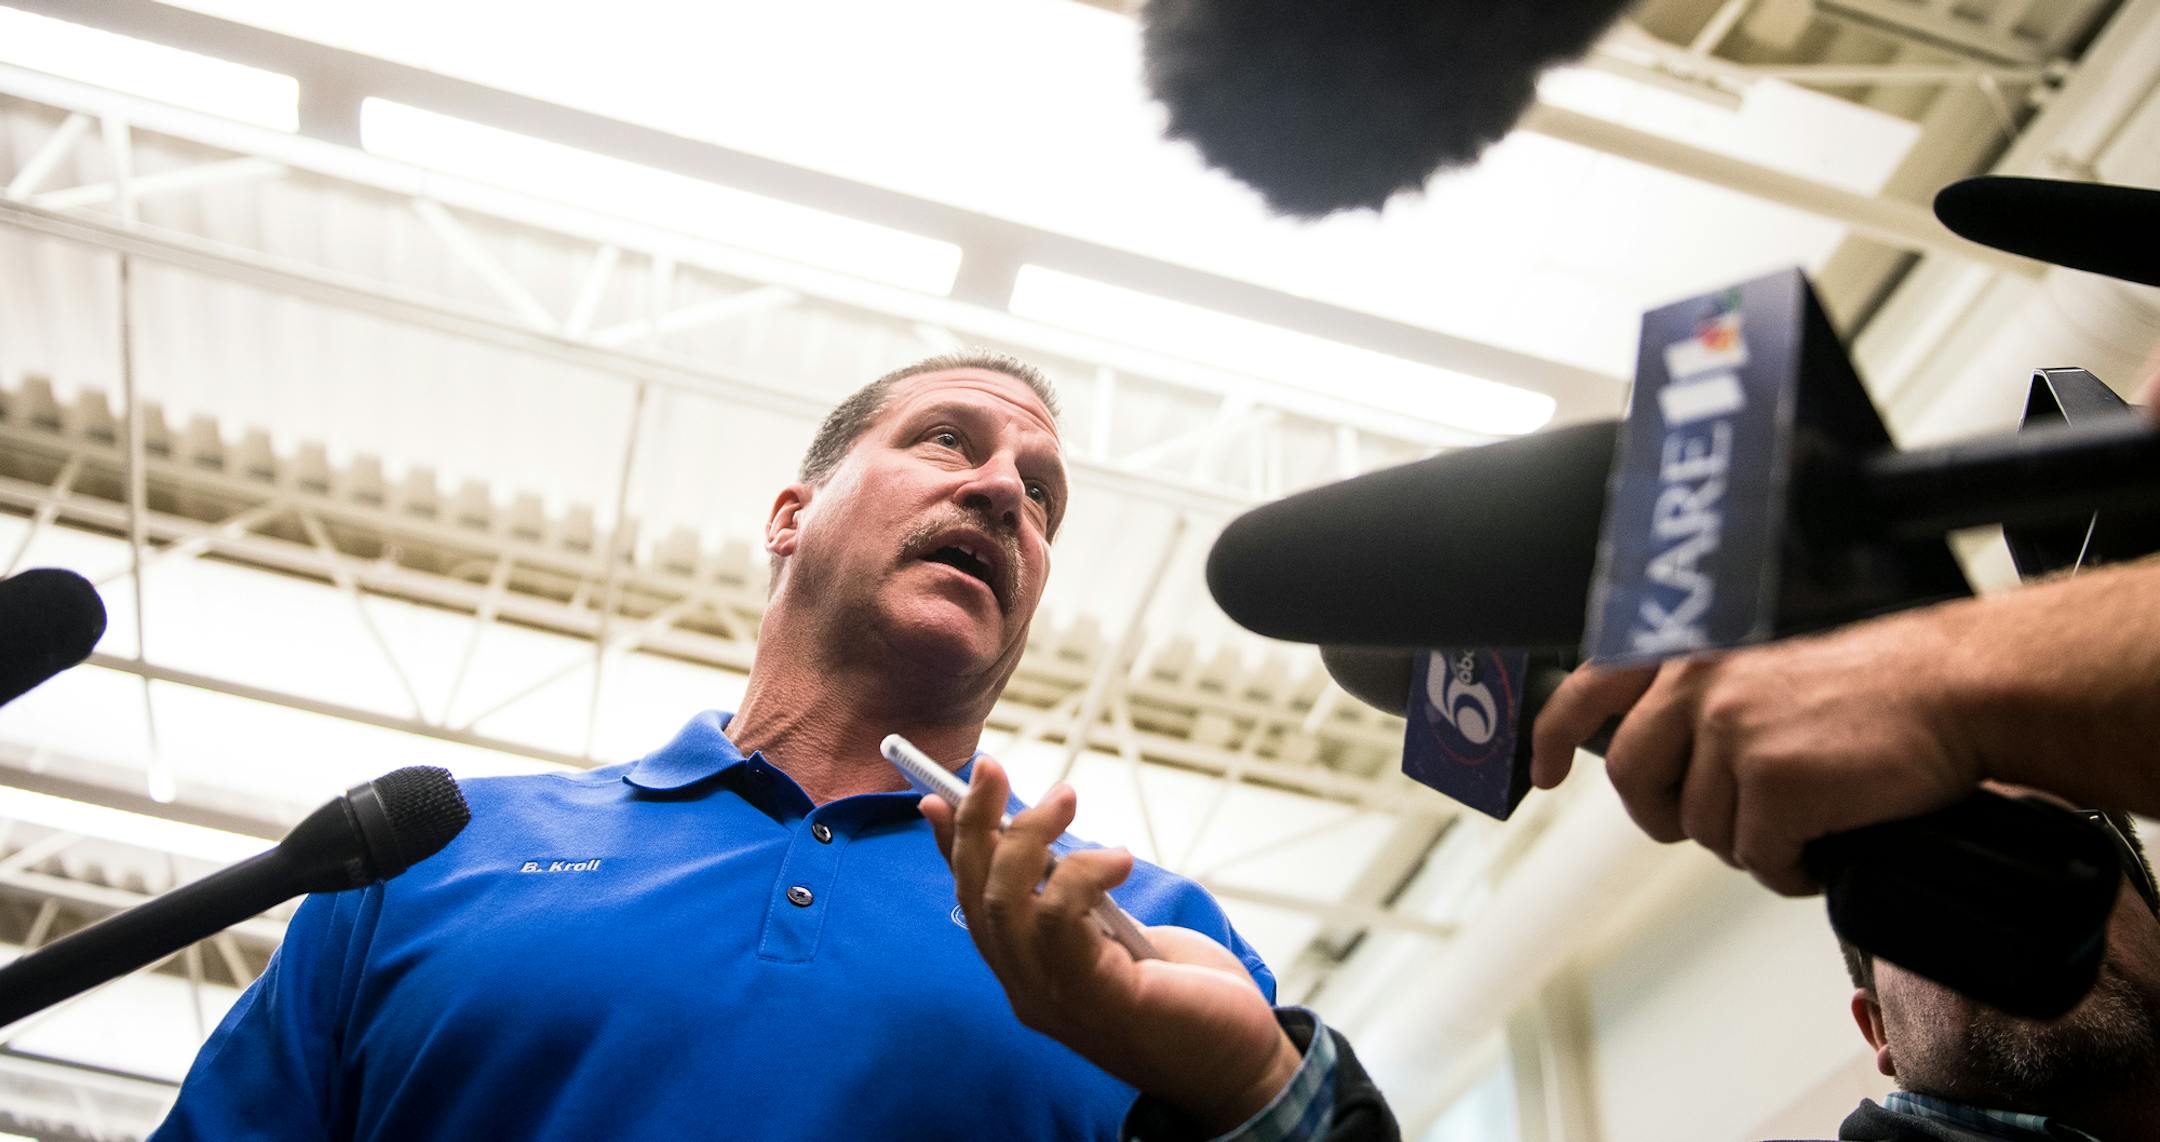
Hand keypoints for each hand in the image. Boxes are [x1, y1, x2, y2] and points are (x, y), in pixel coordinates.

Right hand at [919, 758, 1300, 1132]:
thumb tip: (1040, 838)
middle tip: (992, 770)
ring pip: (1005, 902)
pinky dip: (1082, 873)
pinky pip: (1060, 919)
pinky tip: (1117, 860)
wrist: (1236, 1063)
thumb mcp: (1117, 930)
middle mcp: (1028, 990)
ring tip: (1066, 798)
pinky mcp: (1097, 997)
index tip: (938, 796)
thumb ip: (1076, 896)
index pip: (971, 904)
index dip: (950, 848)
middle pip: (976, 896)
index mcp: (1028, 974)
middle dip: (975, 824)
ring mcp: (1056, 999)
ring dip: (1028, 837)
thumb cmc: (1183, 995)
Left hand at [1529, 610, 1984, 895]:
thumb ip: (1707, 698)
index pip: (1592, 688)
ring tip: (1807, 820)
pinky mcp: (1774, 782)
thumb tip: (1671, 761)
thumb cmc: (1877, 684)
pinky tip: (1827, 844)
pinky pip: (1760, 857)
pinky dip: (1793, 868)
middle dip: (1668, 817)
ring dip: (1751, 842)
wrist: (1956, 688)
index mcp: (1692, 651)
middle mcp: (1698, 683)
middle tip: (1725, 826)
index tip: (1546, 770)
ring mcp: (1731, 732)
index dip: (1557, 735)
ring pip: (1703, 828)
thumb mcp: (1766, 665)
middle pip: (1635, 781)